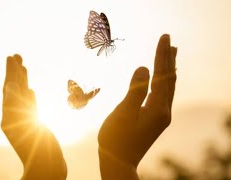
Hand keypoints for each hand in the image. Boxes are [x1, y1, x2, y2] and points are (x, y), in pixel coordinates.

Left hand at [1, 54, 66, 179]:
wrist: (47, 167)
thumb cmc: (36, 149)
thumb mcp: (24, 125)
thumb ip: (16, 104)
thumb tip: (8, 84)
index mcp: (8, 115)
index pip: (8, 88)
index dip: (10, 72)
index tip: (11, 56)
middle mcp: (14, 115)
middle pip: (13, 89)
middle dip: (15, 72)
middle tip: (16, 55)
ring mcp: (24, 119)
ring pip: (22, 96)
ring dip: (22, 81)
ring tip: (23, 67)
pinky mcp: (34, 124)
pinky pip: (30, 106)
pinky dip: (29, 96)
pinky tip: (30, 89)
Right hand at [98, 34, 176, 178]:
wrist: (118, 162)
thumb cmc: (117, 138)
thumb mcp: (124, 113)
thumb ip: (135, 90)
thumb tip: (144, 67)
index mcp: (158, 108)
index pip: (162, 75)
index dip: (162, 55)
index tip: (164, 37)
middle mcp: (163, 111)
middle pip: (169, 79)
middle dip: (168, 59)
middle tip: (169, 41)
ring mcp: (160, 116)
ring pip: (167, 87)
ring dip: (169, 69)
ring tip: (171, 55)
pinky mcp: (154, 119)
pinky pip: (162, 95)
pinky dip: (163, 82)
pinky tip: (161, 80)